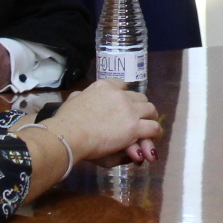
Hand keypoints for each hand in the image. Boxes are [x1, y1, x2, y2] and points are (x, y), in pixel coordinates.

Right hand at [45, 79, 161, 165]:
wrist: (69, 134)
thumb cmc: (66, 121)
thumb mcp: (72, 100)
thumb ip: (80, 96)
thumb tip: (80, 96)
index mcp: (104, 86)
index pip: (122, 85)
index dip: (125, 95)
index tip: (125, 104)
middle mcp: (120, 94)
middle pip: (139, 98)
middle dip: (141, 107)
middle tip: (140, 117)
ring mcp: (129, 109)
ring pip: (150, 110)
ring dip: (151, 118)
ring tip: (150, 127)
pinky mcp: (134, 126)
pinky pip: (153, 127)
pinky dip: (155, 132)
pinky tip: (154, 137)